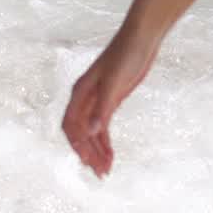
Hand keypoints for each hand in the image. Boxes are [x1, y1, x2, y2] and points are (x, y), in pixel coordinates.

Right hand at [62, 28, 158, 177]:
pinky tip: (111, 154)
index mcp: (80, 92)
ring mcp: (97, 100)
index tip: (87, 162)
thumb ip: (103, 108)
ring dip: (97, 151)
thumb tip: (93, 131)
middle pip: (80, 132)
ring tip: (106, 170)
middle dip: (88, 153)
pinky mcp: (110, 101)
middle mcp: (85, 98)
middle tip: (100, 174)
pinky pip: (103, 126)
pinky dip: (106, 142)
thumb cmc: (125, 56)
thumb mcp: (114, 83)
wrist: (141, 38)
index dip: (77, 145)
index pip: (71, 125)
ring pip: (92, 132)